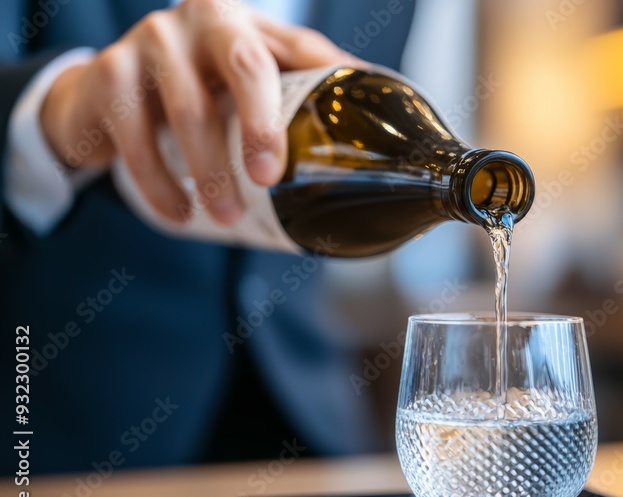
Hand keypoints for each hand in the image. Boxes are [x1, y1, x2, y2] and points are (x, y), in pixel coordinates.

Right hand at [40, 0, 355, 224]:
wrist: (112, 88)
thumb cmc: (204, 82)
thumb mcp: (254, 69)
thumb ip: (308, 77)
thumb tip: (381, 106)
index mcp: (242, 21)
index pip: (283, 54)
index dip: (295, 103)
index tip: (298, 158)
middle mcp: (196, 20)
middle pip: (242, 71)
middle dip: (259, 130)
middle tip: (267, 183)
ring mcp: (149, 42)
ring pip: (186, 111)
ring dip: (208, 174)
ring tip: (226, 215)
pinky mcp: (107, 76)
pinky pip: (135, 136)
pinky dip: (159, 183)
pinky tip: (179, 212)